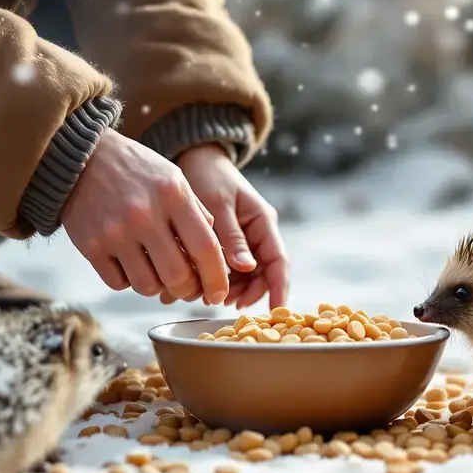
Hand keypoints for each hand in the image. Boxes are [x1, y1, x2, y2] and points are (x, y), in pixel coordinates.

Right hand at [62, 129, 229, 304]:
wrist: (82, 156)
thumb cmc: (136, 170)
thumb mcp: (174, 178)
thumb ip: (197, 214)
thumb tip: (215, 255)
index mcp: (173, 195)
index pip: (206, 249)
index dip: (217, 279)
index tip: (219, 295)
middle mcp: (144, 214)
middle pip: (177, 276)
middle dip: (188, 290)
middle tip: (188, 288)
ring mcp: (115, 232)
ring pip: (147, 286)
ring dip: (157, 286)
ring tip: (156, 269)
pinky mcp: (91, 246)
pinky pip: (119, 284)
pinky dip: (128, 281)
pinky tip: (130, 263)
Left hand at [173, 144, 288, 308]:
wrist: (194, 159)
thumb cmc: (208, 175)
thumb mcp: (218, 204)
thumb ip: (231, 236)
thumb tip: (246, 268)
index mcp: (263, 222)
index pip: (278, 262)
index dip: (278, 289)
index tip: (275, 313)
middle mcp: (257, 234)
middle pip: (261, 275)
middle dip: (245, 293)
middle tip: (221, 301)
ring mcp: (242, 240)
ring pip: (242, 276)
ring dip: (227, 288)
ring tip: (204, 294)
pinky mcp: (226, 244)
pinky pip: (225, 268)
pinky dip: (213, 278)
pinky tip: (194, 285)